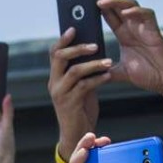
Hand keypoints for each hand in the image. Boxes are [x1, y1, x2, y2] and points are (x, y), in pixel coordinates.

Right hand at [49, 27, 111, 158]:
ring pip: (74, 71)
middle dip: (77, 48)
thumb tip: (94, 50)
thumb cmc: (80, 108)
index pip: (54, 53)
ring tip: (108, 61)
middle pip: (59, 57)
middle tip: (95, 44)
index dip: (63, 39)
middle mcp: (54, 83)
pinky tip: (108, 76)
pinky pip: (85, 86)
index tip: (74, 28)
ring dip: (93, 64)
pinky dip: (98, 79)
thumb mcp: (80, 86)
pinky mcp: (70, 103)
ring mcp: (60, 94)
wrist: (77, 134)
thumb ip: (82, 70)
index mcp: (55, 77)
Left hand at [93, 0, 162, 93]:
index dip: (98, 2)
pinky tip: (126, 13)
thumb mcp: (120, 73)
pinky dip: (136, 13)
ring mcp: (144, 27)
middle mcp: (133, 27)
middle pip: (117, 4)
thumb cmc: (149, 74)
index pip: (109, 14)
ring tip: (100, 1)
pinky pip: (147, 15)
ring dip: (115, 2)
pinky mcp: (154, 32)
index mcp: (124, 34)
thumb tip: (89, 74)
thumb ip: (106, 70)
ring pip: (130, 6)